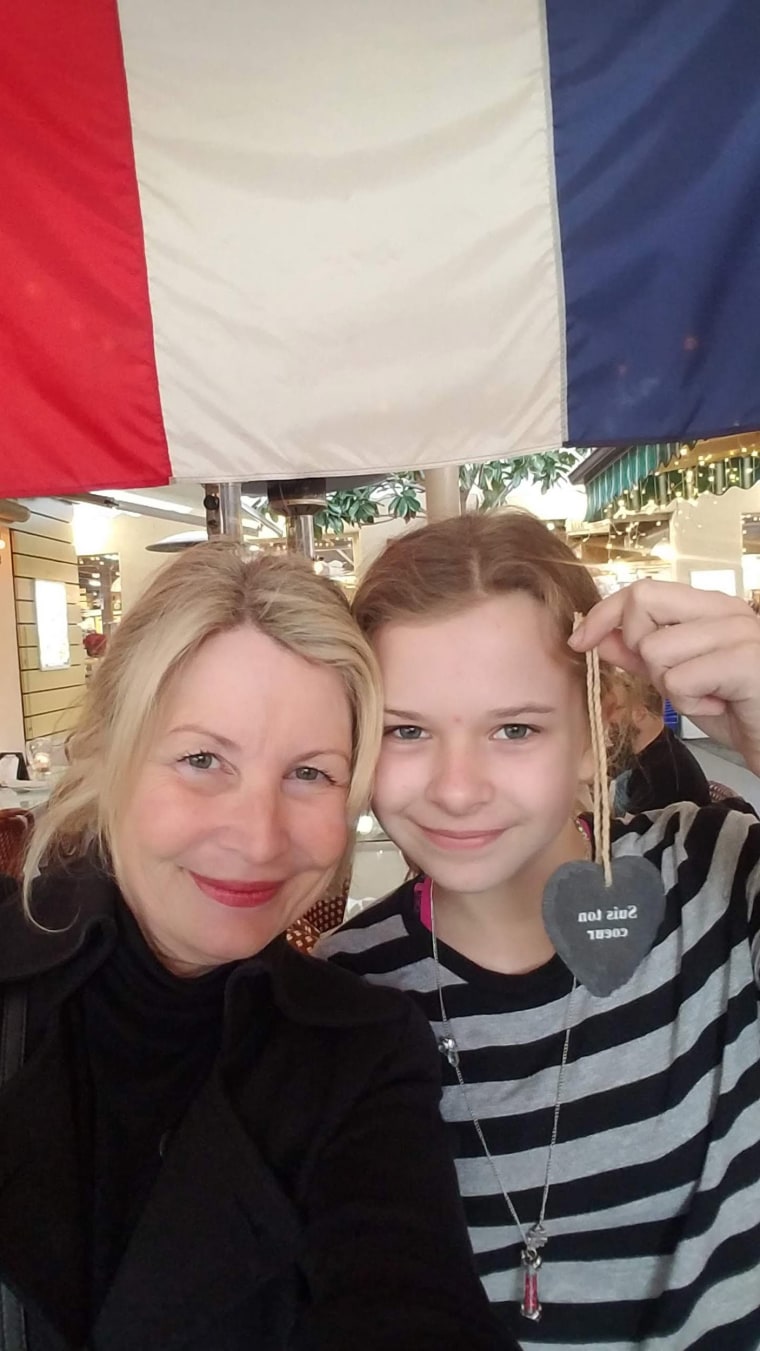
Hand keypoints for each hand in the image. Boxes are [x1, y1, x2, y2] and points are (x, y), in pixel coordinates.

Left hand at [569, 579, 759, 773]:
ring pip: (656, 650)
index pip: (642, 589)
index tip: (579, 641)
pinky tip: (718, 707)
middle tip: (672, 677)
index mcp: (710, 606)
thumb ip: (640, 657)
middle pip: (643, 602)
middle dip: (638, 647)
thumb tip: (598, 638)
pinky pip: (680, 680)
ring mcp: (738, 632)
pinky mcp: (745, 662)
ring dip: (670, 687)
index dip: (604, 613)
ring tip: (705, 697)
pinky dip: (690, 705)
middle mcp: (725, 610)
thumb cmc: (736, 709)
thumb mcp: (679, 680)